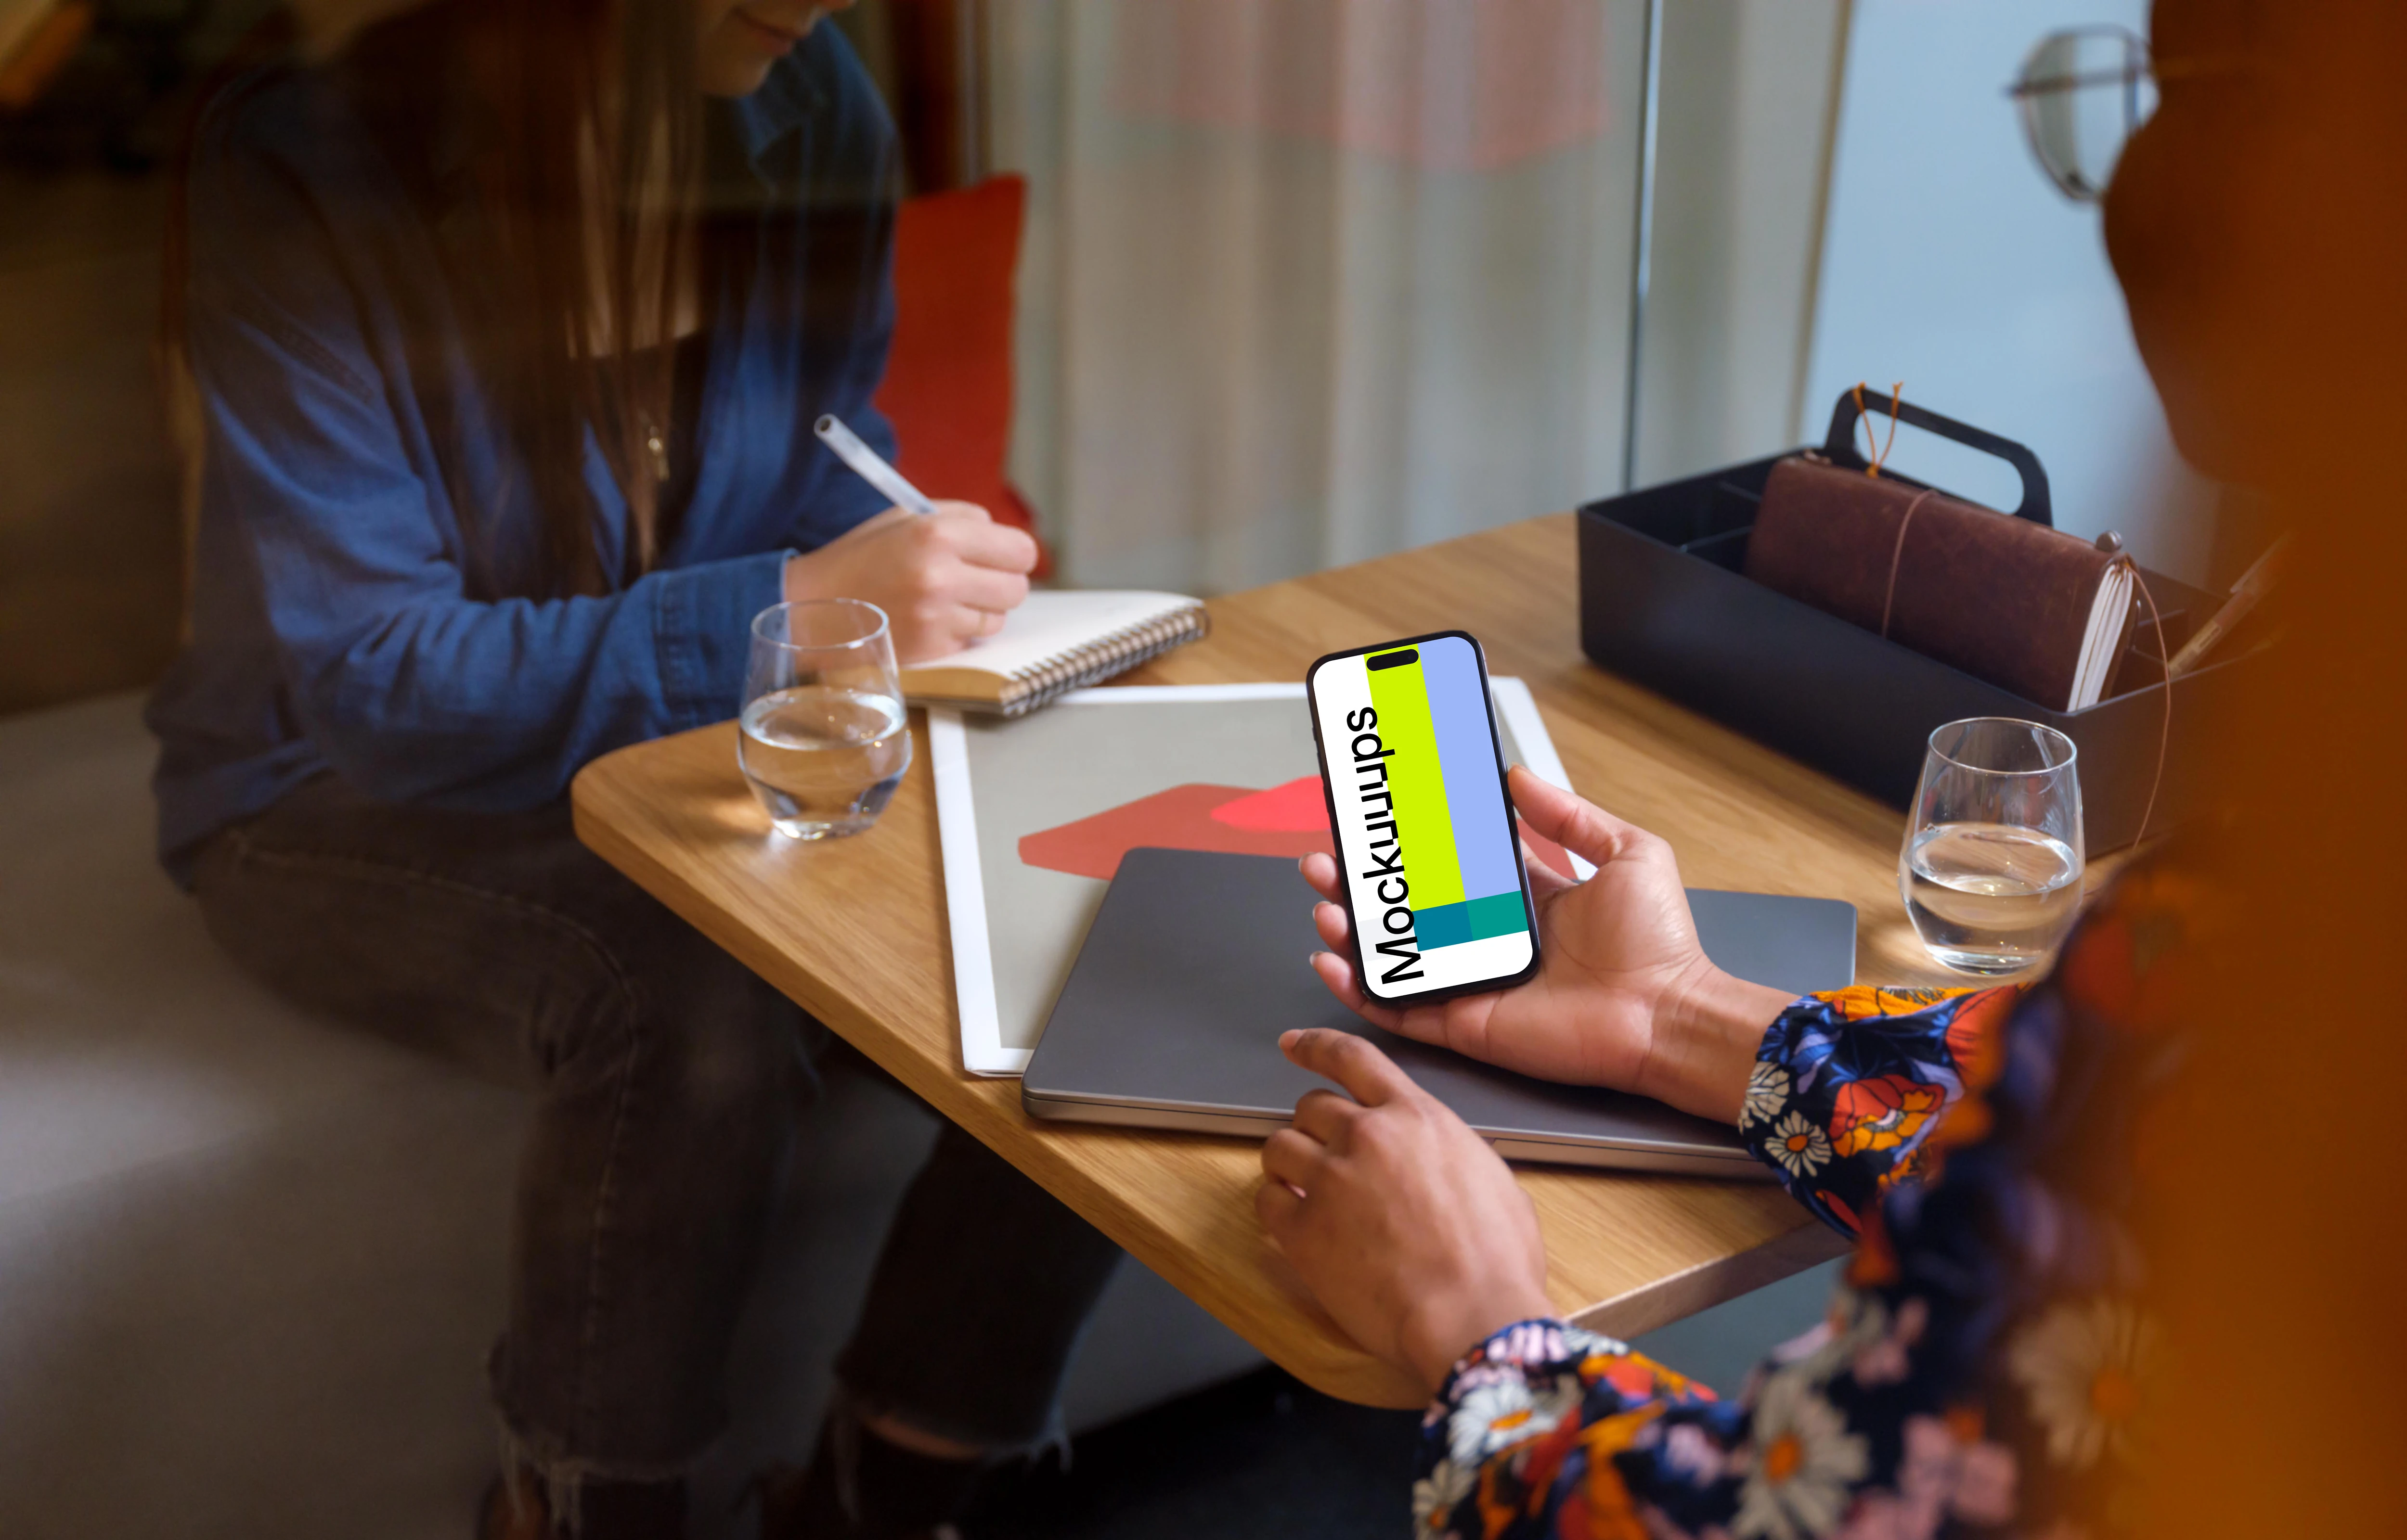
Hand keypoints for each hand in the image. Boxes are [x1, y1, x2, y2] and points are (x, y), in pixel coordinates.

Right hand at [783, 502, 1037, 663]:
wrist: (816, 606)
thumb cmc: (863, 557)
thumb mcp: (907, 518)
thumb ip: (961, 518)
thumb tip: (1000, 533)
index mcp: (940, 534)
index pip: (1020, 550)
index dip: (1014, 555)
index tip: (1003, 557)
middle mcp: (942, 576)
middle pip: (1017, 588)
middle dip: (1002, 584)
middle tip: (977, 580)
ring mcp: (937, 616)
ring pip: (998, 619)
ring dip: (982, 611)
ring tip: (948, 600)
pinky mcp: (931, 648)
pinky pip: (970, 640)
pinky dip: (958, 632)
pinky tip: (930, 619)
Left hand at [1257, 1028, 1553, 1393]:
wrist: (1472, 1315)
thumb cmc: (1496, 1260)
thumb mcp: (1490, 1178)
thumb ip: (1448, 1152)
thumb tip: (1438, 1160)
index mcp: (1415, 1117)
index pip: (1353, 1058)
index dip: (1316, 1046)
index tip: (1294, 1045)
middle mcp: (1366, 1137)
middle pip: (1312, 1106)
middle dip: (1314, 1127)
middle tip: (1325, 1154)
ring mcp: (1329, 1181)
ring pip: (1280, 1147)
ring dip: (1287, 1163)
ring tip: (1302, 1186)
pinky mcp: (1302, 1231)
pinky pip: (1265, 1201)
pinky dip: (1274, 1206)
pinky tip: (1291, 1222)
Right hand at [1301, 765, 1792, 1123]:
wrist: (1667, 1014)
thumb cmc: (1659, 945)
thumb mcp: (1627, 854)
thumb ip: (1572, 816)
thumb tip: (1522, 778)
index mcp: (1524, 902)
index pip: (1452, 867)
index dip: (1414, 845)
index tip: (1383, 818)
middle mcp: (1491, 942)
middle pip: (1409, 908)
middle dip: (1364, 883)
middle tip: (1332, 856)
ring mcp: (1474, 983)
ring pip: (1394, 955)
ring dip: (1351, 928)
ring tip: (1325, 898)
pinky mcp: (1466, 1023)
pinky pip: (1400, 1008)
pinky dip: (1360, 989)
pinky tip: (1332, 961)